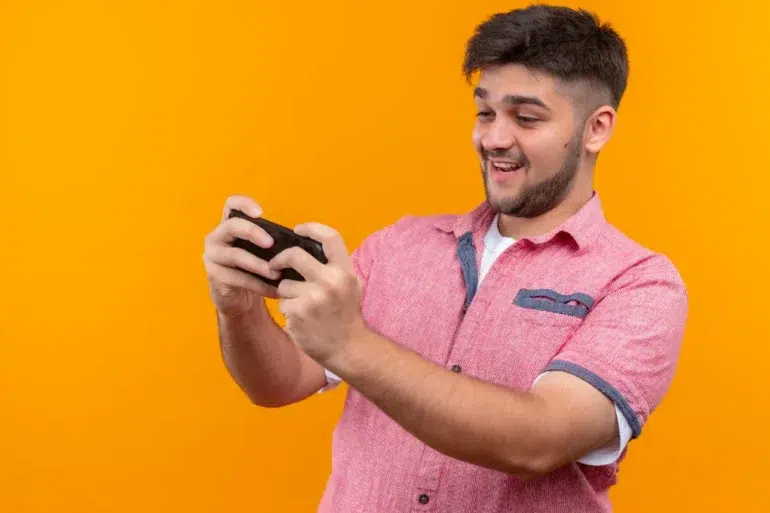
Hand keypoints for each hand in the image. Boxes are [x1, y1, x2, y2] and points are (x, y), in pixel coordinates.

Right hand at [203, 195, 282, 316]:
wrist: (239, 299)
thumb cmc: (254, 270)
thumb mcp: (262, 252)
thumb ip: (270, 242)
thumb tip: (297, 243)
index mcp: (229, 226)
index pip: (231, 205)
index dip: (244, 204)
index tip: (260, 213)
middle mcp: (216, 237)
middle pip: (232, 226)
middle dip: (253, 232)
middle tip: (271, 244)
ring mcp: (212, 256)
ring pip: (236, 255)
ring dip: (259, 264)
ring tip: (277, 273)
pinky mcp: (214, 276)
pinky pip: (239, 278)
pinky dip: (260, 285)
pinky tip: (275, 291)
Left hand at [269, 222, 366, 365]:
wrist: (348, 348)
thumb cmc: (345, 314)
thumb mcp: (351, 284)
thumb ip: (333, 266)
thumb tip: (305, 245)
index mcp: (345, 271)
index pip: (329, 237)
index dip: (310, 228)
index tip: (297, 229)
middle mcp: (331, 281)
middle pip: (294, 255)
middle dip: (280, 259)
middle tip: (274, 265)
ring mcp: (313, 297)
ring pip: (284, 283)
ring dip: (287, 292)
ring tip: (302, 305)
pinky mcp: (298, 313)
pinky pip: (282, 303)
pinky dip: (288, 309)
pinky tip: (301, 318)